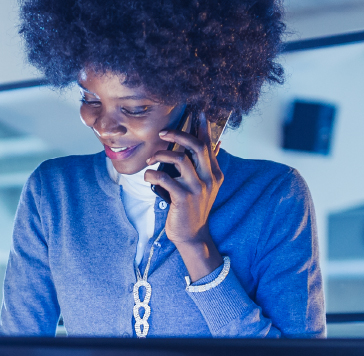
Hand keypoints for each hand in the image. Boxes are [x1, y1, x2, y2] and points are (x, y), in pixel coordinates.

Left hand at [144, 112, 223, 280]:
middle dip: (178, 135)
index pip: (208, 145)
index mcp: (215, 173)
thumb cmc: (192, 208)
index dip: (202, 127)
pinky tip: (148, 175)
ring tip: (152, 159)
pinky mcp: (183, 198)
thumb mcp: (203, 187)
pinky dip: (153, 174)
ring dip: (161, 155)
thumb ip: (203, 167)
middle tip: (162, 132)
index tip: (196, 113)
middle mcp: (209, 178)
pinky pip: (165, 178)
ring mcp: (197, 188)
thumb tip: (211, 145)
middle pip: (196, 146)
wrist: (192, 235)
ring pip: (180, 159)